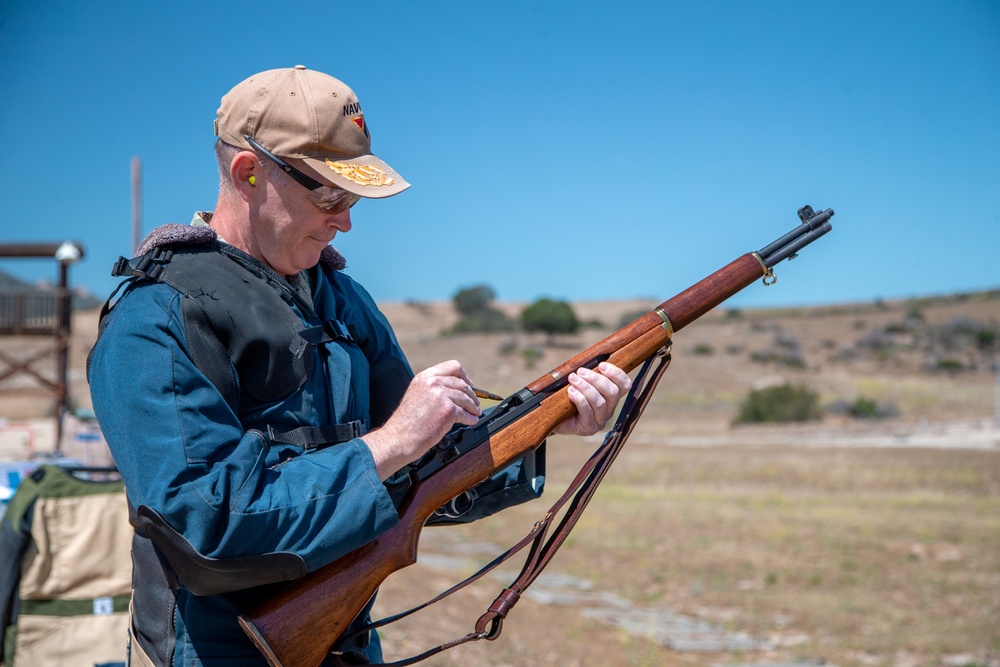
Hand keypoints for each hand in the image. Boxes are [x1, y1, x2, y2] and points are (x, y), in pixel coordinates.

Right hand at [363, 360, 481, 479]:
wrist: (398, 438)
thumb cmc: (405, 422)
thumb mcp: (416, 395)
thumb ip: (432, 388)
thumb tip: (452, 390)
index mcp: (425, 377)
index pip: (452, 366)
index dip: (464, 375)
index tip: (470, 383)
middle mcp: (433, 382)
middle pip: (462, 383)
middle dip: (472, 394)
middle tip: (475, 402)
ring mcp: (441, 395)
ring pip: (466, 398)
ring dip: (473, 407)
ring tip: (475, 412)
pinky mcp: (448, 410)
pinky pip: (466, 413)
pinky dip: (471, 418)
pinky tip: (471, 420)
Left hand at [552, 362, 631, 436]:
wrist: (552, 417)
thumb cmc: (567, 396)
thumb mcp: (579, 383)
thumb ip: (587, 374)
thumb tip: (588, 360)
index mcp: (611, 396)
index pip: (625, 385)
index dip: (617, 374)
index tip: (601, 365)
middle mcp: (609, 409)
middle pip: (613, 393)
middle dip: (596, 379)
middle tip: (580, 371)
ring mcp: (600, 420)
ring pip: (600, 402)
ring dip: (586, 387)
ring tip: (573, 379)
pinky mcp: (588, 428)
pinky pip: (587, 412)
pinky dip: (579, 399)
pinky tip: (570, 391)